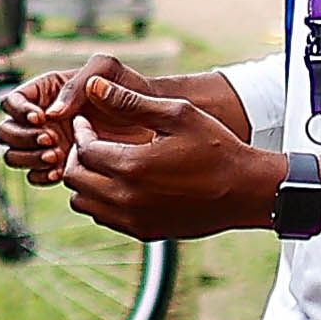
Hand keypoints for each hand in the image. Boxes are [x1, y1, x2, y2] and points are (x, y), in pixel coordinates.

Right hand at [0, 54, 148, 183]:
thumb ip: (76, 85)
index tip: (42, 118)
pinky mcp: (59, 165)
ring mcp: (47, 143)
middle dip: (23, 138)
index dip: (20, 112)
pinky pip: (35, 176)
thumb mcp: (104, 69)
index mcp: (44, 92)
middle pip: (5, 132)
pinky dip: (42, 176)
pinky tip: (61, 171)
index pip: (12, 102)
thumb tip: (51, 113)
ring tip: (57, 156)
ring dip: (29, 158)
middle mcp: (40, 118)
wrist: (152, 119)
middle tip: (51, 140)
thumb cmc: (129, 87)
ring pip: (14, 156)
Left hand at [59, 77, 286, 241]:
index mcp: (132, 166)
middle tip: (91, 140)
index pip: (83, 150)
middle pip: (75, 179)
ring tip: (105, 161)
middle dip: (77, 156)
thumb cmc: (216, 147)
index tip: (85, 121)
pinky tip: (121, 181)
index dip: (80, 132)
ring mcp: (134, 219)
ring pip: (84, 203)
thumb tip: (93, 87)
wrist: (246, 190)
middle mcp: (127, 198)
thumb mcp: (177, 114)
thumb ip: (130, 102)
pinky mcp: (143, 232)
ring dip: (86, 181)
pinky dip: (102, 200)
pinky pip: (104, 217)